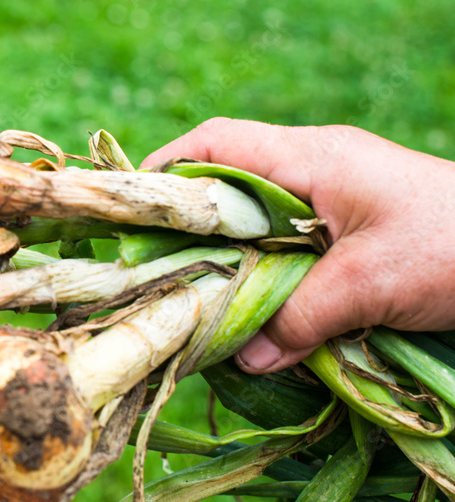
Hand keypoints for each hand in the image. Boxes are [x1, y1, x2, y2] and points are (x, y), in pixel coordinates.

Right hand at [143, 118, 454, 372]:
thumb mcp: (371, 285)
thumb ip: (299, 319)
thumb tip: (242, 359)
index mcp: (313, 157)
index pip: (217, 143)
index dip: (165, 168)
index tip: (130, 211)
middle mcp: (317, 166)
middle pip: (226, 180)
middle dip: (186, 222)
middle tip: (152, 268)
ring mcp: (336, 194)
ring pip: (255, 215)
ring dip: (227, 253)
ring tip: (195, 294)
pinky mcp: (352, 225)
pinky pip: (287, 240)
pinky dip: (263, 269)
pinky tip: (254, 304)